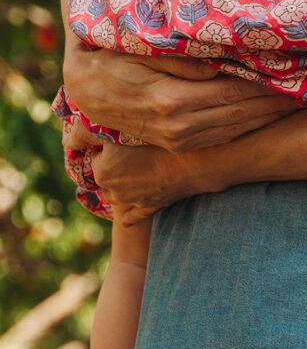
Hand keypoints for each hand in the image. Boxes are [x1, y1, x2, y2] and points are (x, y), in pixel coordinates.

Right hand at [62, 29, 290, 149]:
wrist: (86, 93)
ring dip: (274, 113)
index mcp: (175, 102)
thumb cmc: (111, 62)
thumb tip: (218, 63)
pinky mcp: (183, 142)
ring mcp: (184, 138)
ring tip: (305, 95)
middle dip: (281, 99)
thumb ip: (179, 58)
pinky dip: (255, 123)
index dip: (269, 82)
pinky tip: (275, 111)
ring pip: (241, 126)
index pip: (236, 91)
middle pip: (245, 112)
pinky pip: (229, 134)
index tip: (299, 69)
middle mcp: (183, 127)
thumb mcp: (139, 54)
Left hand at [91, 139, 208, 223]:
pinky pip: (131, 216)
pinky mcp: (146, 209)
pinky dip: (128, 215)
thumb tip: (71, 137)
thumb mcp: (123, 131)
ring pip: (115, 193)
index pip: (94, 153)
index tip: (118, 138)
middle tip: (128, 151)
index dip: (105, 145)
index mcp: (102, 171)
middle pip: (104, 174)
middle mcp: (112, 190)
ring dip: (120, 184)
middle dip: (111, 165)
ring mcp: (130, 203)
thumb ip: (93, 133)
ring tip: (135, 169)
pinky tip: (127, 215)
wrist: (192, 163)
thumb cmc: (159, 143)